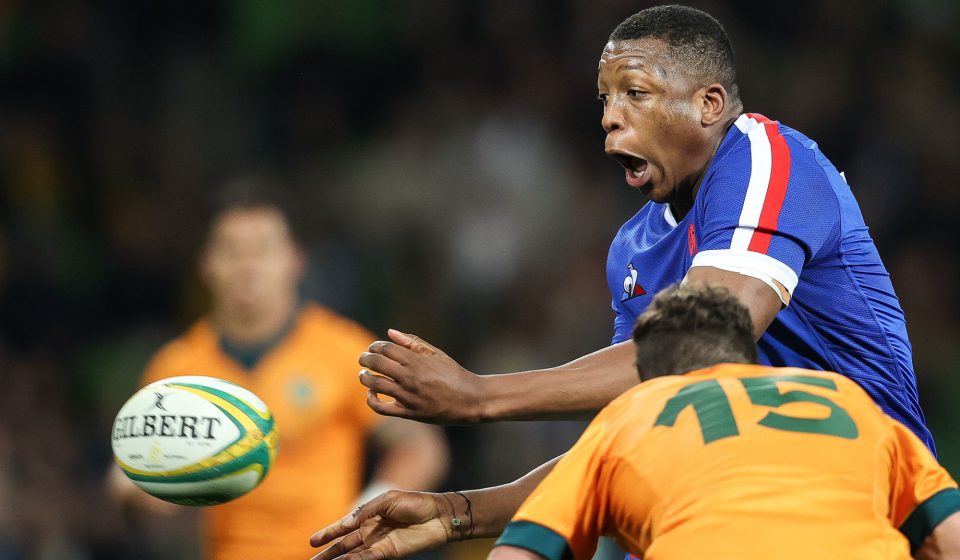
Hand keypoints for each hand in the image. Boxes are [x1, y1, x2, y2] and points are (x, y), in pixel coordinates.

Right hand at [310, 491, 454, 559]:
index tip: (312, 541)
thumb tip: (347, 522)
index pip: (343, 526)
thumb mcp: (388, 500)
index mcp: (368, 515)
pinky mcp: (388, 553)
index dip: (328, 533)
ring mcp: (378, 543)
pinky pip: (367, 558)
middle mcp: (370, 531)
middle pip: (344, 544)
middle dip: (328, 553)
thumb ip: (367, 511)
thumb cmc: (415, 502)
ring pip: (352, 554)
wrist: (438, 515)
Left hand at [358, 329, 485, 422]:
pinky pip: (381, 408)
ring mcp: (408, 396)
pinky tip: (372, 394)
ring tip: (364, 375)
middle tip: (363, 359)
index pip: (385, 348)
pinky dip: (371, 400)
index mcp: (417, 360)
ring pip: (375, 384)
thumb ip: (413, 343)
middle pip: (376, 363)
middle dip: (365, 359)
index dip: (375, 346)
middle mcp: (410, 377)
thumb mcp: (436, 354)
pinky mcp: (408, 412)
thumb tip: (390, 332)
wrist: (470, 399)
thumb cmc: (454, 374)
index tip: (374, 348)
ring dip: (365, 378)